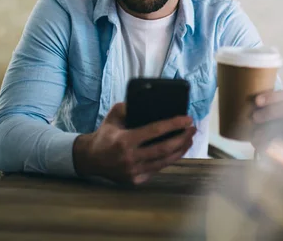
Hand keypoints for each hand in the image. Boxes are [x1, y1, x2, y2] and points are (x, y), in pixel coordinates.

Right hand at [73, 102, 195, 184]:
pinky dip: (170, 159)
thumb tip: (148, 103)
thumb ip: (129, 107)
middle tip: (192, 129)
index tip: (187, 119)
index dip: (174, 124)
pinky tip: (177, 150)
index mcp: (125, 140)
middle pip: (165, 149)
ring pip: (165, 162)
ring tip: (190, 139)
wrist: (90, 159)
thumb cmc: (104, 134)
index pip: (155, 131)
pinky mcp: (136, 180)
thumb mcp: (113, 116)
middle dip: (183, 138)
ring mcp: (134, 172)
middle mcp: (130, 158)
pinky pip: (158, 169)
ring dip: (181, 150)